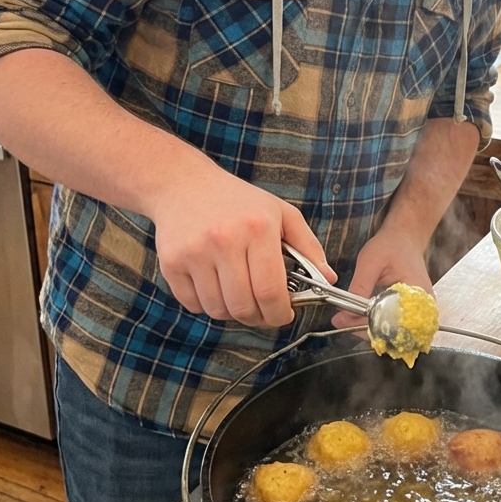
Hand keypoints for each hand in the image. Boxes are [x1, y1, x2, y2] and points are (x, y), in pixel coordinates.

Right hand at [150, 160, 334, 325]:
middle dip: (258, 317)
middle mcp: (224, 240)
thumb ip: (308, 246)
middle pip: (243, 307)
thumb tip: (329, 279)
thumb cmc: (237, 201)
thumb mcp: (280, 213)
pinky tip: (213, 284)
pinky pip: (192, 305)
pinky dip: (205, 304)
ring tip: (237, 292)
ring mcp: (194, 253)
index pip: (270, 291)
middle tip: (262, 310)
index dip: (280, 313)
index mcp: (257, 228)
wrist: (183, 184)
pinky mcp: (171, 263)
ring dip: (231, 311)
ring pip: (218, 310)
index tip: (284, 315)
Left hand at [330, 228, 433, 330]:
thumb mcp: (370, 262)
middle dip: (365, 330)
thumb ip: (359, 288)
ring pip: (392, 333)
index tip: (346, 321)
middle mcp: (424, 309)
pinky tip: (362, 315)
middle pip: (393, 334)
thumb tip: (345, 315)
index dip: (367, 326)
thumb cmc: (392, 245)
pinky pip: (392, 326)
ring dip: (369, 328)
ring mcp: (418, 313)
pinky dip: (375, 323)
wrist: (404, 238)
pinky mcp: (411, 313)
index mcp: (419, 296)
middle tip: (343, 320)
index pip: (393, 324)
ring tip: (349, 316)